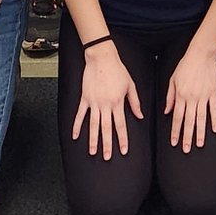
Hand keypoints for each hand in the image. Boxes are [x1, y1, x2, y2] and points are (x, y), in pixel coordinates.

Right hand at [72, 43, 142, 159]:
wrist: (102, 57)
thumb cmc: (117, 69)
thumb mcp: (130, 85)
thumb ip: (135, 102)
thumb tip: (140, 116)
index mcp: (117, 102)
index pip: (121, 125)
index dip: (122, 139)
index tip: (123, 150)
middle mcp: (105, 104)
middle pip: (106, 128)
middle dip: (107, 144)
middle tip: (107, 157)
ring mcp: (94, 102)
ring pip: (93, 124)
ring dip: (93, 139)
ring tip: (92, 151)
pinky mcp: (85, 98)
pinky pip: (80, 114)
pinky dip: (77, 126)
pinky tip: (75, 136)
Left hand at [164, 46, 215, 152]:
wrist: (202, 54)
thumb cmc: (186, 65)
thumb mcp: (173, 79)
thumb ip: (170, 96)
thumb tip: (167, 111)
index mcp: (181, 95)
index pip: (177, 117)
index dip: (175, 131)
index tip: (174, 142)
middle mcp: (192, 98)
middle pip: (188, 121)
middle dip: (186, 137)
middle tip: (186, 149)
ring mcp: (203, 96)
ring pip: (201, 118)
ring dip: (200, 132)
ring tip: (199, 144)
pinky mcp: (213, 93)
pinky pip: (214, 109)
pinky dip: (215, 120)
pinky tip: (214, 129)